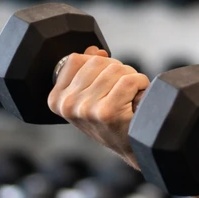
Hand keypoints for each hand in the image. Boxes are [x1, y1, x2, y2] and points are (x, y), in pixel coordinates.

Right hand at [47, 46, 150, 167]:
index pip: (76, 59)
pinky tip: (138, 97)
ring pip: (116, 69)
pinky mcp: (107, 112)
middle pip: (98, 62)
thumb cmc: (113, 120)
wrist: (133, 147)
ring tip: (129, 96)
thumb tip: (94, 50)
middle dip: (117, 70)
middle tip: (122, 90)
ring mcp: (86, 109)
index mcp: (57, 99)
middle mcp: (67, 105)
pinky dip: (141, 84)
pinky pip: (130, 80)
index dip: (98, 64)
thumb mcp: (91, 96)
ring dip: (131, 78)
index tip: (105, 82)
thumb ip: (86, 70)